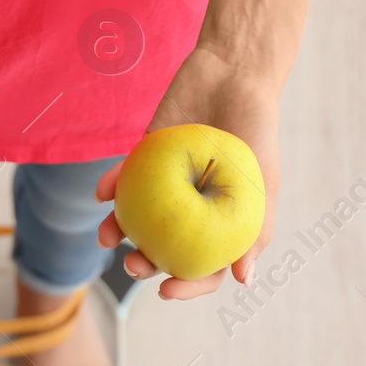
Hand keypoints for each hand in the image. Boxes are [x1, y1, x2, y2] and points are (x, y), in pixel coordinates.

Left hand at [95, 45, 281, 299]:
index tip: (165, 291)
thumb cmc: (256, 131)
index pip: (202, 267)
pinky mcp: (143, 159)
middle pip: (161, 249)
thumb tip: (243, 281)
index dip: (185, 286)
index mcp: (219, 223)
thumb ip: (256, 230)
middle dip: (141, 264)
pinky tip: (101, 193)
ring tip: (106, 234)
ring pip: (134, 220)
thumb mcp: (263, 184)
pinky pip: (122, 178)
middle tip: (132, 263)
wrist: (234, 74)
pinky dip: (110, 186)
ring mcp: (163, 186)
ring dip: (114, 231)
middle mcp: (188, 210)